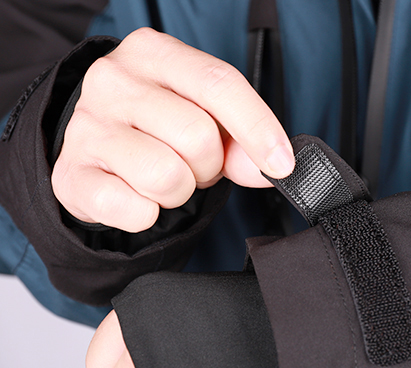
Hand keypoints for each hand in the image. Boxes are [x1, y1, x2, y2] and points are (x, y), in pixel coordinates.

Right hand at [52, 28, 293, 231]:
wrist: (93, 149)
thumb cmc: (156, 129)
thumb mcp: (201, 118)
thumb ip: (238, 139)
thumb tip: (269, 166)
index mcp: (153, 54)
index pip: (219, 83)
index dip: (258, 127)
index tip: (282, 164)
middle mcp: (114, 81)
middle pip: (197, 136)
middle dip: (208, 167)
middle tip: (192, 166)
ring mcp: (88, 128)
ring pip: (168, 177)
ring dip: (179, 192)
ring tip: (164, 178)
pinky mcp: (72, 176)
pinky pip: (136, 210)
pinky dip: (149, 214)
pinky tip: (136, 196)